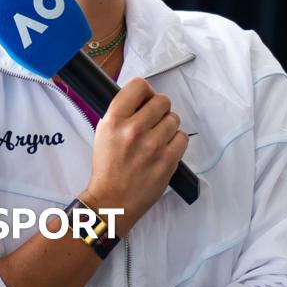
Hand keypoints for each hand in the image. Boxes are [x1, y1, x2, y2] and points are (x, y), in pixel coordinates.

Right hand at [83, 78, 188, 233]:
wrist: (112, 200)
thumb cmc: (108, 167)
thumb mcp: (104, 132)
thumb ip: (123, 111)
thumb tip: (143, 97)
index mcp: (114, 120)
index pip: (139, 86)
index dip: (145, 92)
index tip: (145, 101)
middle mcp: (133, 129)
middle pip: (162, 100)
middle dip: (159, 110)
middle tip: (153, 122)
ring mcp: (153, 145)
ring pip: (174, 118)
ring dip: (168, 127)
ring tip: (156, 139)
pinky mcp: (168, 160)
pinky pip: (183, 137)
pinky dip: (176, 142)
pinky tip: (164, 150)